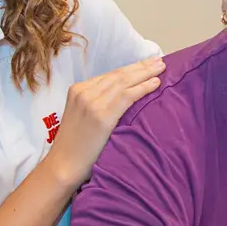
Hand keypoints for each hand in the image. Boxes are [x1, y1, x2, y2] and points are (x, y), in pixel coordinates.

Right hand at [43, 55, 164, 184]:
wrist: (63, 165)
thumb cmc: (75, 147)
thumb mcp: (81, 117)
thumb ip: (97, 104)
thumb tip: (123, 98)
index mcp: (77, 90)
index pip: (110, 75)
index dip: (130, 68)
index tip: (146, 64)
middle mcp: (84, 92)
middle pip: (118, 74)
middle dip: (141, 66)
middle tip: (159, 60)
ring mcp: (92, 102)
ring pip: (125, 82)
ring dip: (146, 73)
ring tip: (162, 67)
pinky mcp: (102, 115)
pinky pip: (127, 96)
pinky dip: (143, 88)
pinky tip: (156, 84)